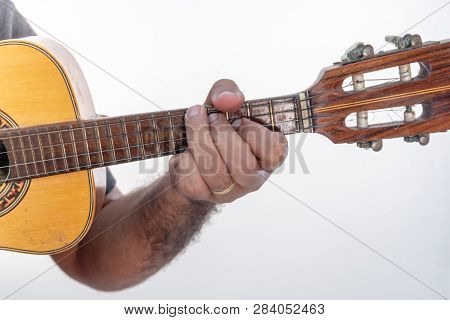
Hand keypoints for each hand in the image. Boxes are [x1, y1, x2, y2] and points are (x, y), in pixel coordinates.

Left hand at [169, 79, 287, 202]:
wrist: (188, 150)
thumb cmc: (215, 127)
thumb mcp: (222, 102)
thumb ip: (227, 91)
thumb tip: (228, 99)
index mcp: (269, 156)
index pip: (275, 151)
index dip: (254, 133)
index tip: (239, 120)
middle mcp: (253, 178)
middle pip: (242, 165)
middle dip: (221, 133)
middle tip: (212, 116)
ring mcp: (229, 191)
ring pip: (215, 172)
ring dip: (199, 138)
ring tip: (194, 118)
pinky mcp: (203, 195)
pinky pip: (192, 177)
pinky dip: (185, 156)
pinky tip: (187, 148)